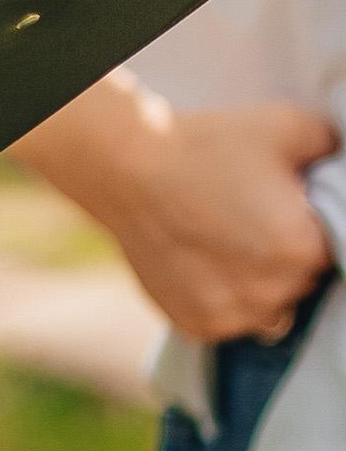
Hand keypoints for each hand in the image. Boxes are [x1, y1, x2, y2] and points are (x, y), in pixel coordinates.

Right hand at [20, 77, 338, 343]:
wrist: (125, 167)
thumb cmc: (205, 145)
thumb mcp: (284, 125)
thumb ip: (329, 147)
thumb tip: (340, 165)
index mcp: (302, 249)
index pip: (331, 251)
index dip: (306, 228)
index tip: (280, 209)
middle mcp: (273, 294)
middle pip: (301, 283)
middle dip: (282, 257)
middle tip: (247, 219)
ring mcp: (233, 315)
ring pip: (268, 309)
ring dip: (257, 286)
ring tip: (223, 242)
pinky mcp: (197, 326)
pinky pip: (228, 322)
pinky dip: (220, 299)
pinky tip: (200, 261)